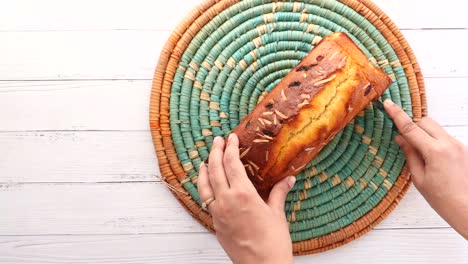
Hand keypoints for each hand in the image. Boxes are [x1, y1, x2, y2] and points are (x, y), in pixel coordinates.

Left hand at [198, 134, 295, 263]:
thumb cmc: (273, 242)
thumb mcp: (277, 214)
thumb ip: (278, 193)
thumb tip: (288, 180)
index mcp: (243, 194)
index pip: (232, 163)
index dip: (230, 148)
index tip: (231, 138)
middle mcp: (226, 201)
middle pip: (215, 170)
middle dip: (215, 152)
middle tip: (217, 141)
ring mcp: (218, 213)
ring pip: (205, 186)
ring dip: (204, 170)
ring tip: (205, 160)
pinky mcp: (216, 224)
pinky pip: (206, 201)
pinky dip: (205, 189)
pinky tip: (208, 187)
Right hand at [384, 99, 467, 238]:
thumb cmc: (443, 199)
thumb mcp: (419, 178)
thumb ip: (410, 154)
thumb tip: (401, 138)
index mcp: (436, 151)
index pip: (411, 128)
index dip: (397, 115)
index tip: (388, 104)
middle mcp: (449, 144)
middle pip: (425, 122)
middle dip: (412, 126)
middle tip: (403, 139)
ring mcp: (458, 145)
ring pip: (435, 128)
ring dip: (423, 134)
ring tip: (420, 155)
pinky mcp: (462, 149)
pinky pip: (443, 137)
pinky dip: (433, 141)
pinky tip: (431, 159)